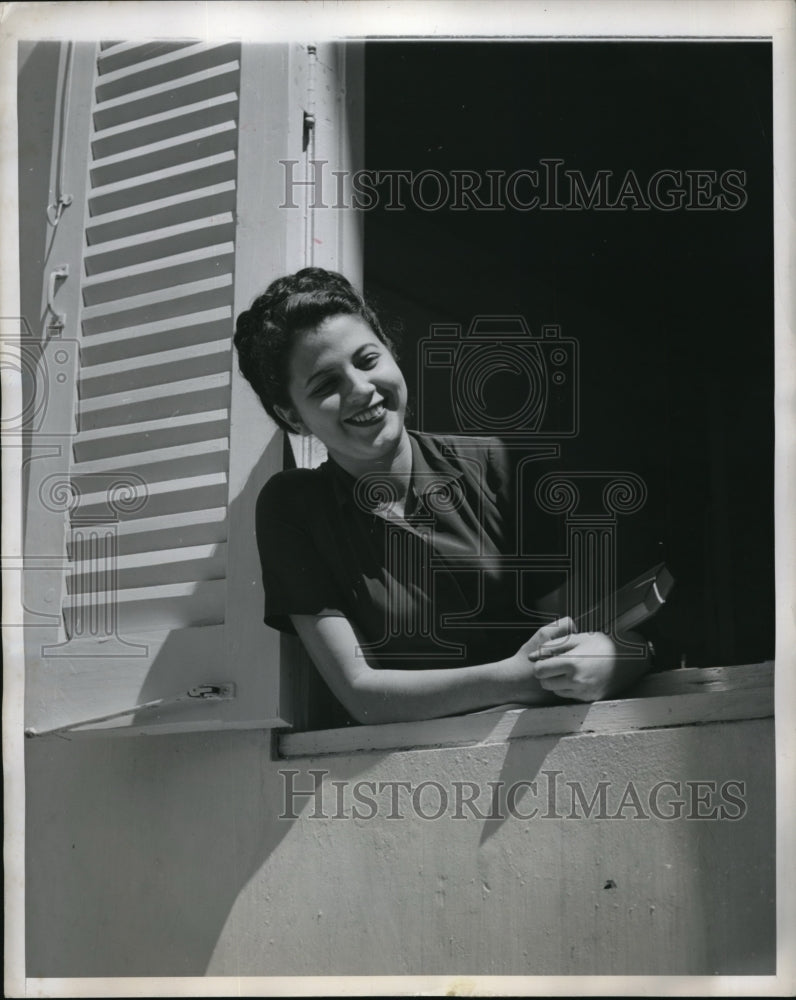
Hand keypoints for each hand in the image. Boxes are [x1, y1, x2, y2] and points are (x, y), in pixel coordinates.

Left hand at [527, 628, 648, 701]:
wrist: (629, 659)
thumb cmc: (602, 645)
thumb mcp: (578, 638)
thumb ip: (553, 646)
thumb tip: (533, 655)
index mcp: (571, 663)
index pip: (540, 670)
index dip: (540, 664)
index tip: (546, 658)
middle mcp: (576, 681)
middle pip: (545, 683)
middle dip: (546, 674)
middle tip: (555, 664)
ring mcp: (583, 692)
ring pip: (556, 691)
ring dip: (557, 681)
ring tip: (568, 669)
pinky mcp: (589, 698)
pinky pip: (569, 695)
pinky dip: (568, 687)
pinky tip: (578, 676)